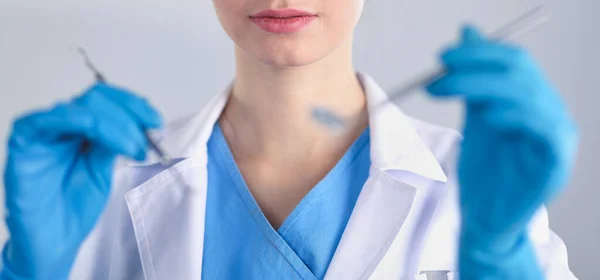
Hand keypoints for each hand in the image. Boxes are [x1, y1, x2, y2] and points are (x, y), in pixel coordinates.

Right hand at [2, 83, 161, 278]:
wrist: (54, 241)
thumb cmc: (74, 207)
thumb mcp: (103, 169)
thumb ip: (112, 143)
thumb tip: (137, 123)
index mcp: (81, 129)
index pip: (107, 100)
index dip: (134, 105)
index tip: (156, 121)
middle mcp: (61, 126)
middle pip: (95, 98)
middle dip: (128, 116)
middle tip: (147, 140)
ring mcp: (41, 133)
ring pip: (77, 107)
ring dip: (113, 123)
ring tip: (132, 149)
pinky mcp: (23, 145)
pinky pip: (42, 120)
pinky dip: (74, 118)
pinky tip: (98, 134)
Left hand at [426, 26, 577, 276]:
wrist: (485, 216)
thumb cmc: (484, 170)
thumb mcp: (475, 114)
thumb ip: (473, 77)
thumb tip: (468, 31)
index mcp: (531, 99)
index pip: (514, 61)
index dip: (480, 53)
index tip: (444, 56)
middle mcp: (550, 113)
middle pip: (520, 73)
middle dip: (475, 65)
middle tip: (439, 69)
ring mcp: (557, 138)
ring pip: (529, 96)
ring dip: (482, 86)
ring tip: (446, 89)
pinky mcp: (556, 164)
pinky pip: (545, 131)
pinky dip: (516, 116)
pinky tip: (489, 117)